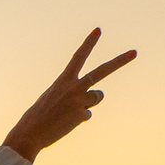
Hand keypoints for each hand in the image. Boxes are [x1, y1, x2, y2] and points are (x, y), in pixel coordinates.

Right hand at [1, 29, 136, 161]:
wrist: (30, 133)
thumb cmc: (39, 115)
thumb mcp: (52, 96)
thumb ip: (72, 91)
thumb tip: (96, 97)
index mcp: (63, 80)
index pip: (78, 57)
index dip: (88, 43)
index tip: (98, 30)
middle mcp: (74, 87)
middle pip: (102, 71)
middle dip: (119, 62)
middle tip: (135, 52)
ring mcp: (79, 101)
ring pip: (97, 97)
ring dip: (88, 103)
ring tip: (68, 111)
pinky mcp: (82, 115)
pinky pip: (87, 115)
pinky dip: (78, 119)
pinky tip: (65, 122)